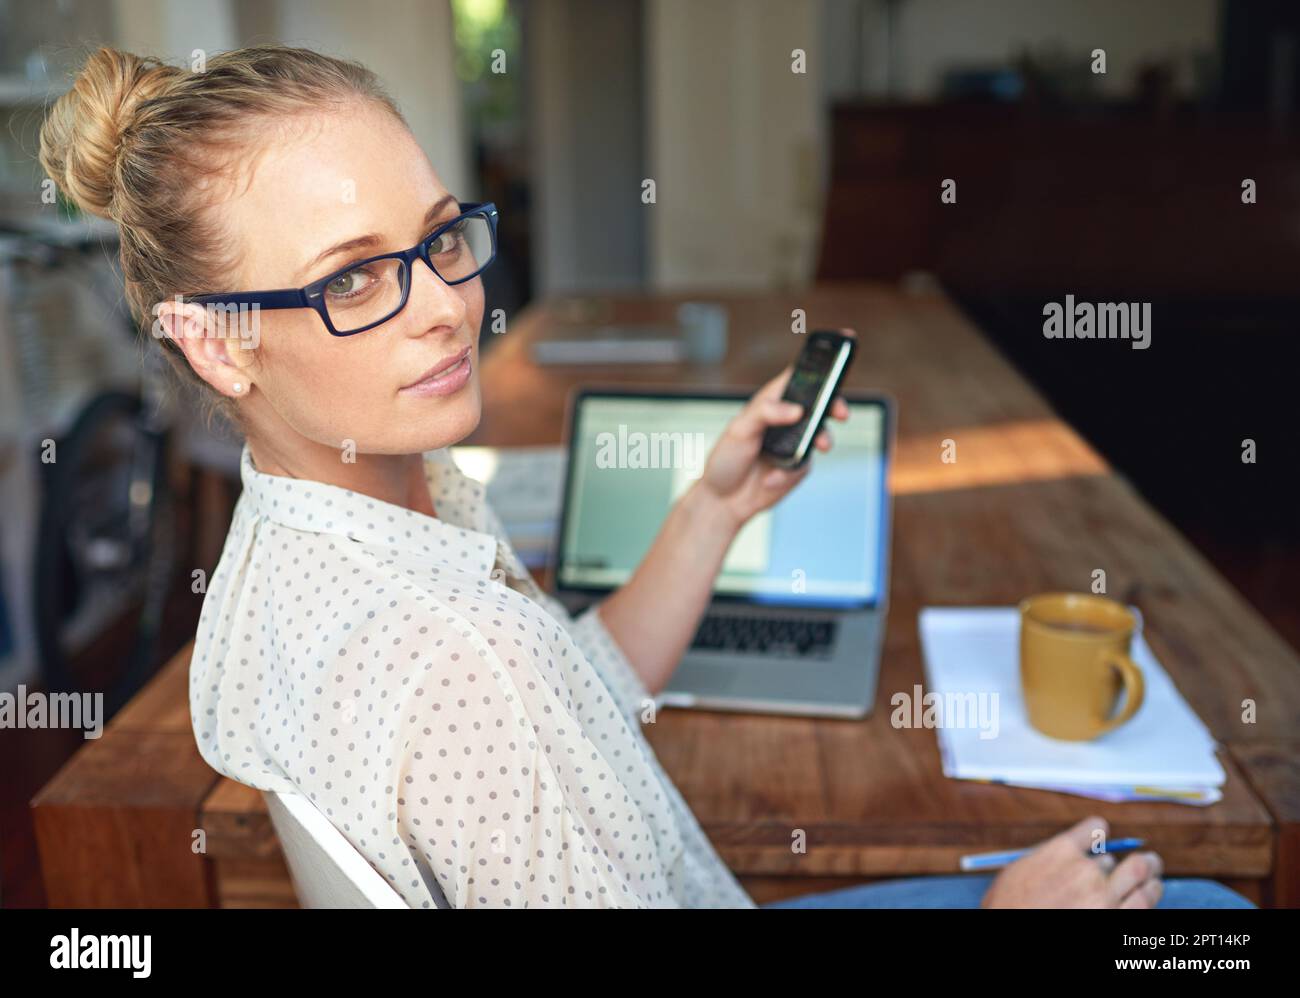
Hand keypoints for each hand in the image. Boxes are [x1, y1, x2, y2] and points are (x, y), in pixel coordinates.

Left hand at [694, 335, 853, 529]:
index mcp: (770, 402)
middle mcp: (786, 420)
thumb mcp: (739, 430)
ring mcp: (795, 443)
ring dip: (820, 441)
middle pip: (820, 403)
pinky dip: (790, 473)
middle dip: (834, 405)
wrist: (723, 501)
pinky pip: (806, 465)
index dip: (819, 361)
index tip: (840, 349)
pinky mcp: (798, 467)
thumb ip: (766, 413)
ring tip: (816, 448)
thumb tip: (796, 410)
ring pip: (821, 434)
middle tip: (841, 412)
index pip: (798, 376)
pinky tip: (769, 478)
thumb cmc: (725, 460)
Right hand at [980, 816, 1163, 908]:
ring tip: (1154, 878)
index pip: (1095, 829)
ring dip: (1151, 878)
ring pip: (1141, 881)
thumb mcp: (1019, 871)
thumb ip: (1048, 858)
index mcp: (1060, 852)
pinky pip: (1142, 906)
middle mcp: (1087, 872)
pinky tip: (1148, 896)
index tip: (1103, 837)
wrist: (1010, 936)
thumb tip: (1069, 855)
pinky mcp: (1114, 922)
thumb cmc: (1008, 907)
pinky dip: (1147, 899)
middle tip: (1150, 861)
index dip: (1100, 832)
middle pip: (1126, 858)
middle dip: (1142, 860)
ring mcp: (1104, 900)